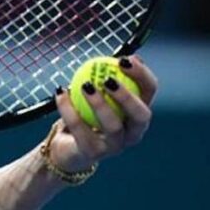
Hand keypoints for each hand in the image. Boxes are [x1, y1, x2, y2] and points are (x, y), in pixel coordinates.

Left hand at [50, 55, 157, 171]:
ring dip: (99, 103)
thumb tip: (123, 56)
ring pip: (112, 125)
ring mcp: (115, 146)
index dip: (141, 74)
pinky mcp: (93, 153)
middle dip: (127, 96)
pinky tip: (60, 92)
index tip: (124, 59)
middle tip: (109, 80)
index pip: (149, 92)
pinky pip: (80, 129)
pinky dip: (68, 109)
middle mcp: (133, 133)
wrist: (67, 148)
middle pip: (140, 115)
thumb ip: (109, 79)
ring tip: (85, 85)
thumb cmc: (88, 117)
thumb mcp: (100, 95)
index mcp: (138, 114)